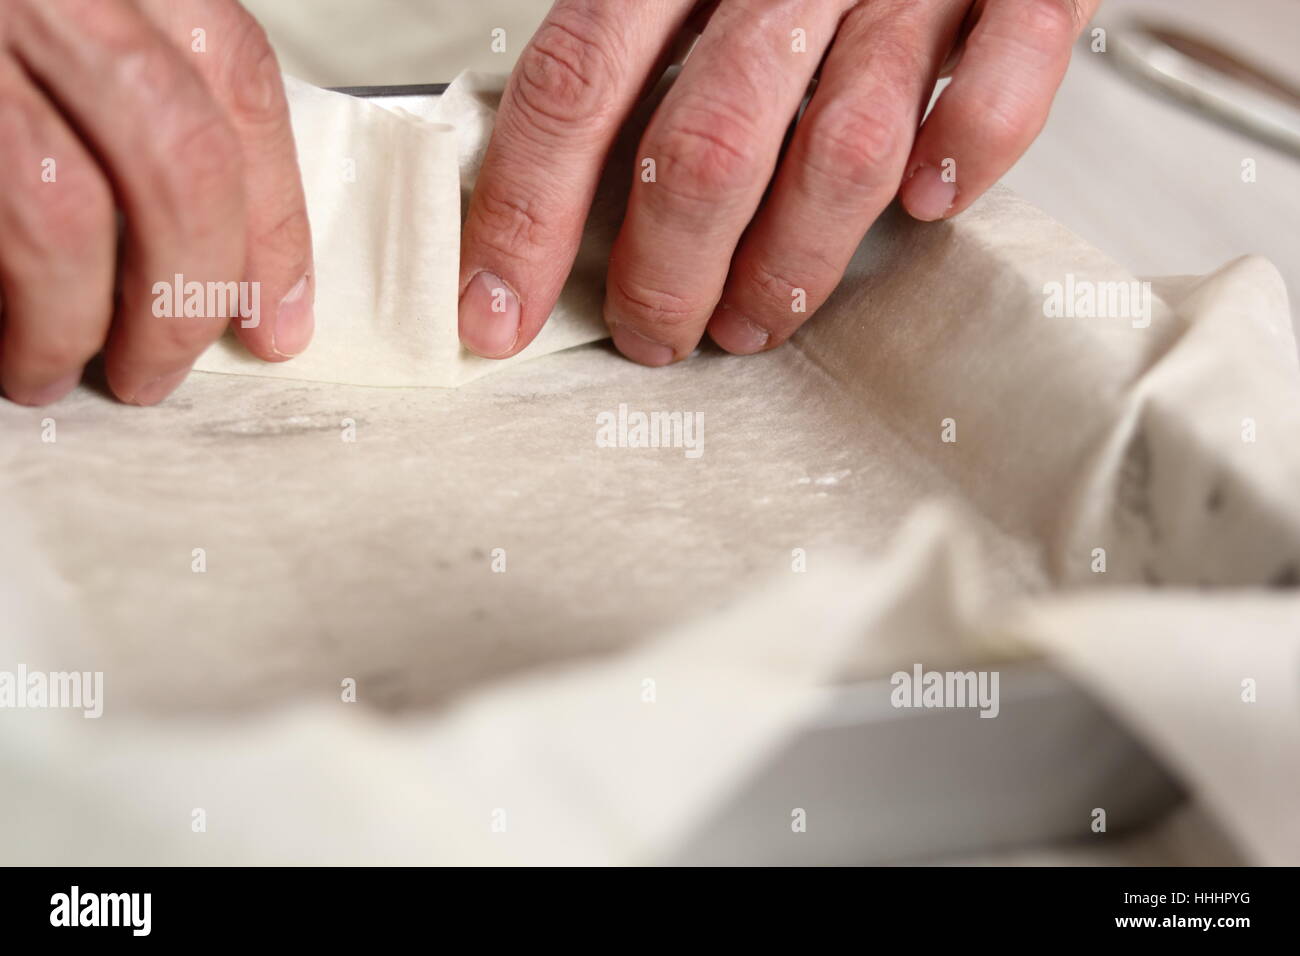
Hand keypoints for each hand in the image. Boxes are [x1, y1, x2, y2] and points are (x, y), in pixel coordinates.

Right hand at [0, 0, 311, 405]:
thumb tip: (219, 241)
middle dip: (186, 291)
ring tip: (52, 371)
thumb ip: (124, 80)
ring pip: (58, 208)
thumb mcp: (57, 10)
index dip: (272, 215)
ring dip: (70, 322)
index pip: (234, 74)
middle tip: (162, 368)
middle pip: (174, 151)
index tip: (274, 312)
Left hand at [458, 0, 1098, 363]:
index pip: (576, 84)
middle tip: (653, 334)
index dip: (528, 209)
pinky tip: (928, 204)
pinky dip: (965, 154)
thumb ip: (633, 64)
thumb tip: (548, 199)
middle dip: (665, 271)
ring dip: (791, 265)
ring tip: (755, 320)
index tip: (496, 312)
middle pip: (705, 141)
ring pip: (841, 144)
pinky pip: (998, 82)